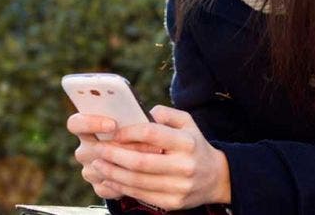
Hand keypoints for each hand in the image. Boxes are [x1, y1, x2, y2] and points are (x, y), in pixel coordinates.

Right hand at [66, 113, 162, 199]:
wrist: (141, 157)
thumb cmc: (137, 131)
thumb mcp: (136, 119)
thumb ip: (138, 114)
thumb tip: (152, 116)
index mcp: (87, 128)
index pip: (75, 124)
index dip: (90, 123)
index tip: (112, 124)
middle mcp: (85, 150)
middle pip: (89, 149)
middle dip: (117, 147)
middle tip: (141, 144)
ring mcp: (90, 169)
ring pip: (101, 169)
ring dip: (125, 165)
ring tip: (149, 160)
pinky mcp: (99, 187)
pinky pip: (108, 187)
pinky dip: (125, 183)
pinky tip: (141, 176)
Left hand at [89, 105, 230, 210]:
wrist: (215, 177)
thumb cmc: (194, 144)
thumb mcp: (188, 122)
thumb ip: (166, 113)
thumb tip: (142, 112)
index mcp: (187, 142)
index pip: (152, 134)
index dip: (129, 132)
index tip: (113, 132)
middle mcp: (185, 166)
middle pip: (141, 162)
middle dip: (114, 156)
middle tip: (98, 150)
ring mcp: (179, 187)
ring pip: (138, 181)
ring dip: (113, 173)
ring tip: (98, 165)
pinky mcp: (173, 203)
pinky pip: (142, 195)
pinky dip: (122, 187)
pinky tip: (110, 179)